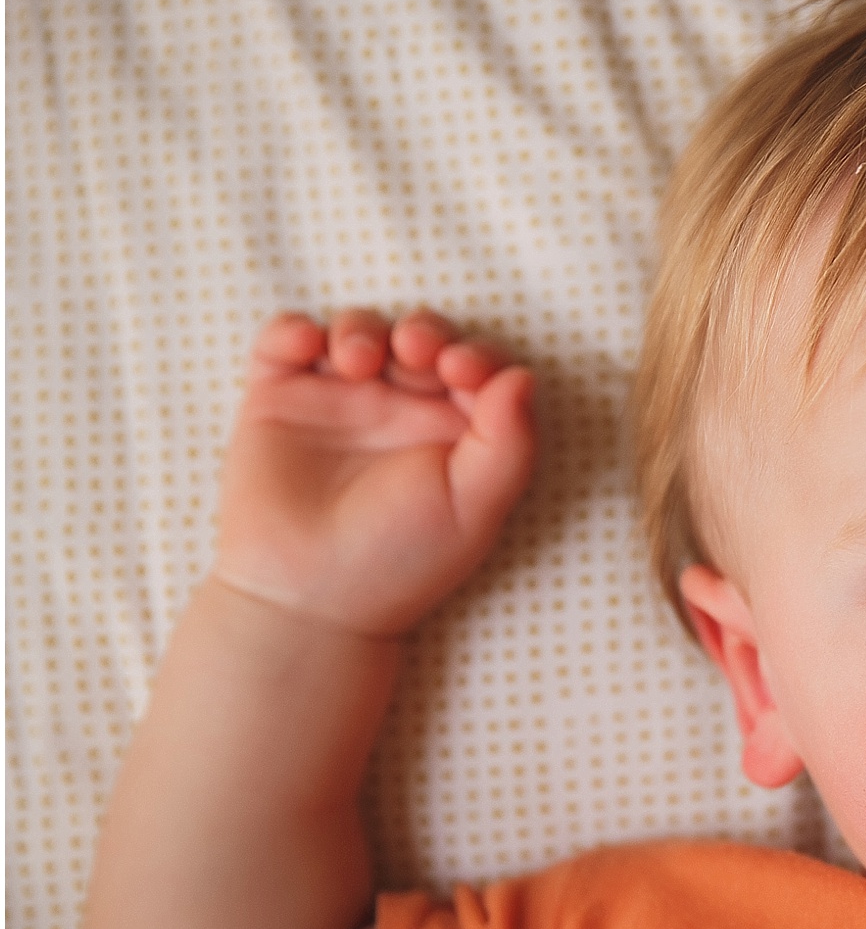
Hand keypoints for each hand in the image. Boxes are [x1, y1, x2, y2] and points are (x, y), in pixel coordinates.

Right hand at [215, 309, 535, 638]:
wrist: (306, 600)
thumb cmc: (401, 560)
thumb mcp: (475, 506)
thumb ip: (511, 443)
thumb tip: (523, 375)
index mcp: (457, 427)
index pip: (477, 365)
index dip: (475, 353)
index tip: (461, 370)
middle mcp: (402, 407)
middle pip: (421, 335)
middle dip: (425, 330)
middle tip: (415, 351)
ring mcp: (340, 399)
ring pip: (359, 329)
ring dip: (362, 328)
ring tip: (358, 361)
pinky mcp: (280, 399)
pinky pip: (285, 341)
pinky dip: (293, 329)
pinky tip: (306, 345)